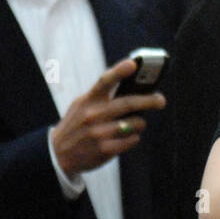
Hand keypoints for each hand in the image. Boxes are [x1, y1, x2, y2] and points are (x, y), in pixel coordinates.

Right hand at [51, 58, 165, 176]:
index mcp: (88, 100)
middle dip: (150, 100)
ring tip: (137, 123)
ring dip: (140, 123)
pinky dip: (134, 137)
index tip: (133, 64)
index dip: (119, 71)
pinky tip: (128, 136)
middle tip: (161, 100)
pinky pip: (132, 140)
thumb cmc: (77, 125)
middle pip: (129, 103)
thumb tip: (134, 89)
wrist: (59, 154)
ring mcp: (99, 133)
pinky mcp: (105, 149)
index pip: (104, 81)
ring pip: (134, 123)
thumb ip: (102, 97)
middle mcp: (93, 115)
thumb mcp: (82, 106)